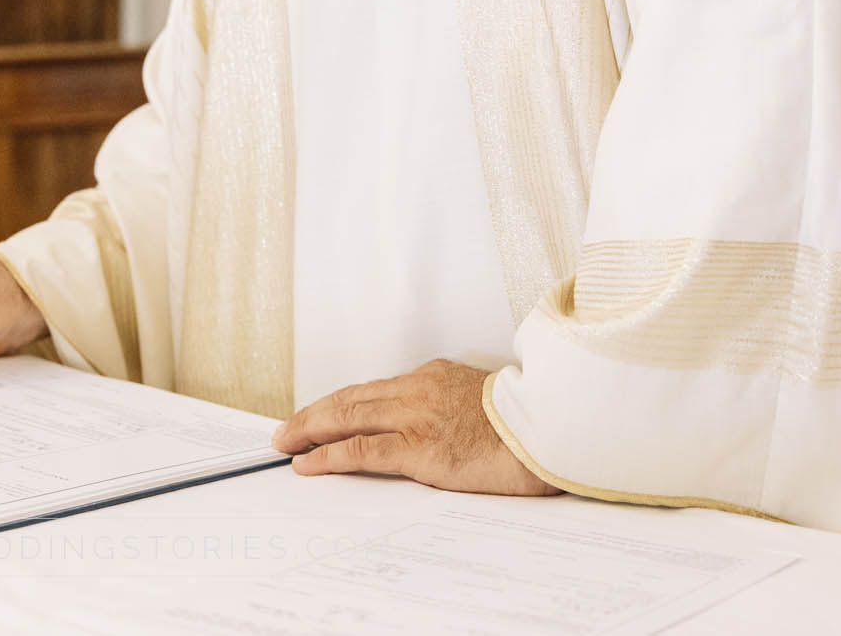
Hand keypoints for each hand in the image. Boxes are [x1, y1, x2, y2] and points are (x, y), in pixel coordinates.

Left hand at [271, 360, 557, 495]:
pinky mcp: (420, 448)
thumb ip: (450, 409)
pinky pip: (362, 450)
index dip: (340, 402)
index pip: (374, 389)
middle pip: (351, 398)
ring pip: (348, 418)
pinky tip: (309, 463)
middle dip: (314, 413)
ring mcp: (417, 417)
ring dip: (310, 430)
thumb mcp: (482, 404)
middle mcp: (419, 390)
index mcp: (435, 377)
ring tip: (287, 442)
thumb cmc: (528, 424)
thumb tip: (434, 427)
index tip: (320, 413)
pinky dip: (329, 456)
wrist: (554, 429)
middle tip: (287, 428)